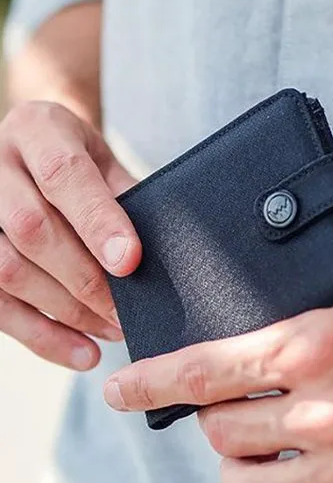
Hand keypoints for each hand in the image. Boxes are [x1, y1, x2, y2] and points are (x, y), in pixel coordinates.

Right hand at [0, 101, 141, 369]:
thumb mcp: (105, 160)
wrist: (34, 148)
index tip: (130, 260)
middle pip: (31, 228)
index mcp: (37, 128)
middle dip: (84, 278)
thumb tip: (167, 251)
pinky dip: (41, 336)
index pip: (62, 175)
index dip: (97, 221)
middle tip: (128, 312)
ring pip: (7, 269)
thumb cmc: (80, 158)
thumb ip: (125, 196)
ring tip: (112, 330)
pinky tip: (82, 353)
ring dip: (65, 311)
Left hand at [104, 273, 332, 482]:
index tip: (123, 389)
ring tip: (260, 460)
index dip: (152, 382)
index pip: (205, 369)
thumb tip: (245, 372)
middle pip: (220, 434)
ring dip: (242, 474)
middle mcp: (329, 410)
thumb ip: (300, 347)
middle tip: (235, 417)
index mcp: (318, 346)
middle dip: (215, 424)